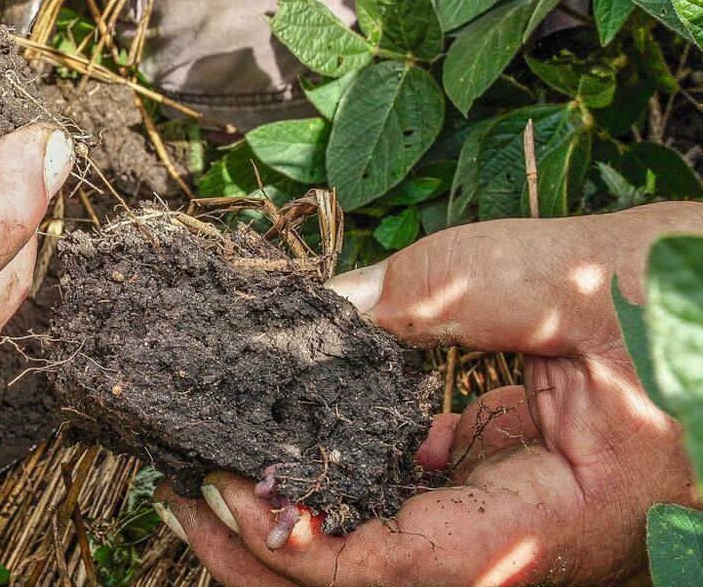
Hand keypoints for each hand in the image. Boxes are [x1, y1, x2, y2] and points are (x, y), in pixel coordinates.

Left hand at [153, 203, 701, 585]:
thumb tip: (324, 310)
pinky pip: (417, 508)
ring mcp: (526, 519)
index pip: (409, 566)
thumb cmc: (700, 293)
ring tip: (218, 472)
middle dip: (270, 554)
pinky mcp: (516, 485)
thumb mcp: (569, 278)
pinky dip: (349, 485)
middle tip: (183, 495)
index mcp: (568, 520)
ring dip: (298, 524)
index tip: (226, 487)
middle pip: (381, 584)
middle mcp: (540, 542)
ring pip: (389, 557)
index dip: (306, 544)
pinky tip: (311, 442)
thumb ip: (442, 292)